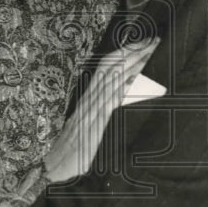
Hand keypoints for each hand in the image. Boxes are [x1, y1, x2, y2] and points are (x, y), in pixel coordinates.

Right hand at [43, 39, 159, 183]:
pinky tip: (134, 77)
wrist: (54, 166)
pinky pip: (110, 99)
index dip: (124, 52)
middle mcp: (89, 98)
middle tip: (153, 40)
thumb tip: (120, 98)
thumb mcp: (88, 125)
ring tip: (149, 51)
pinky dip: (122, 85)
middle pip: (111, 66)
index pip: (107, 67)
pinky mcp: (94, 122)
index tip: (143, 42)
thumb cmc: (72, 149)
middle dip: (132, 51)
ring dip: (132, 63)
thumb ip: (101, 110)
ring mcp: (91, 108)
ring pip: (112, 77)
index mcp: (89, 97)